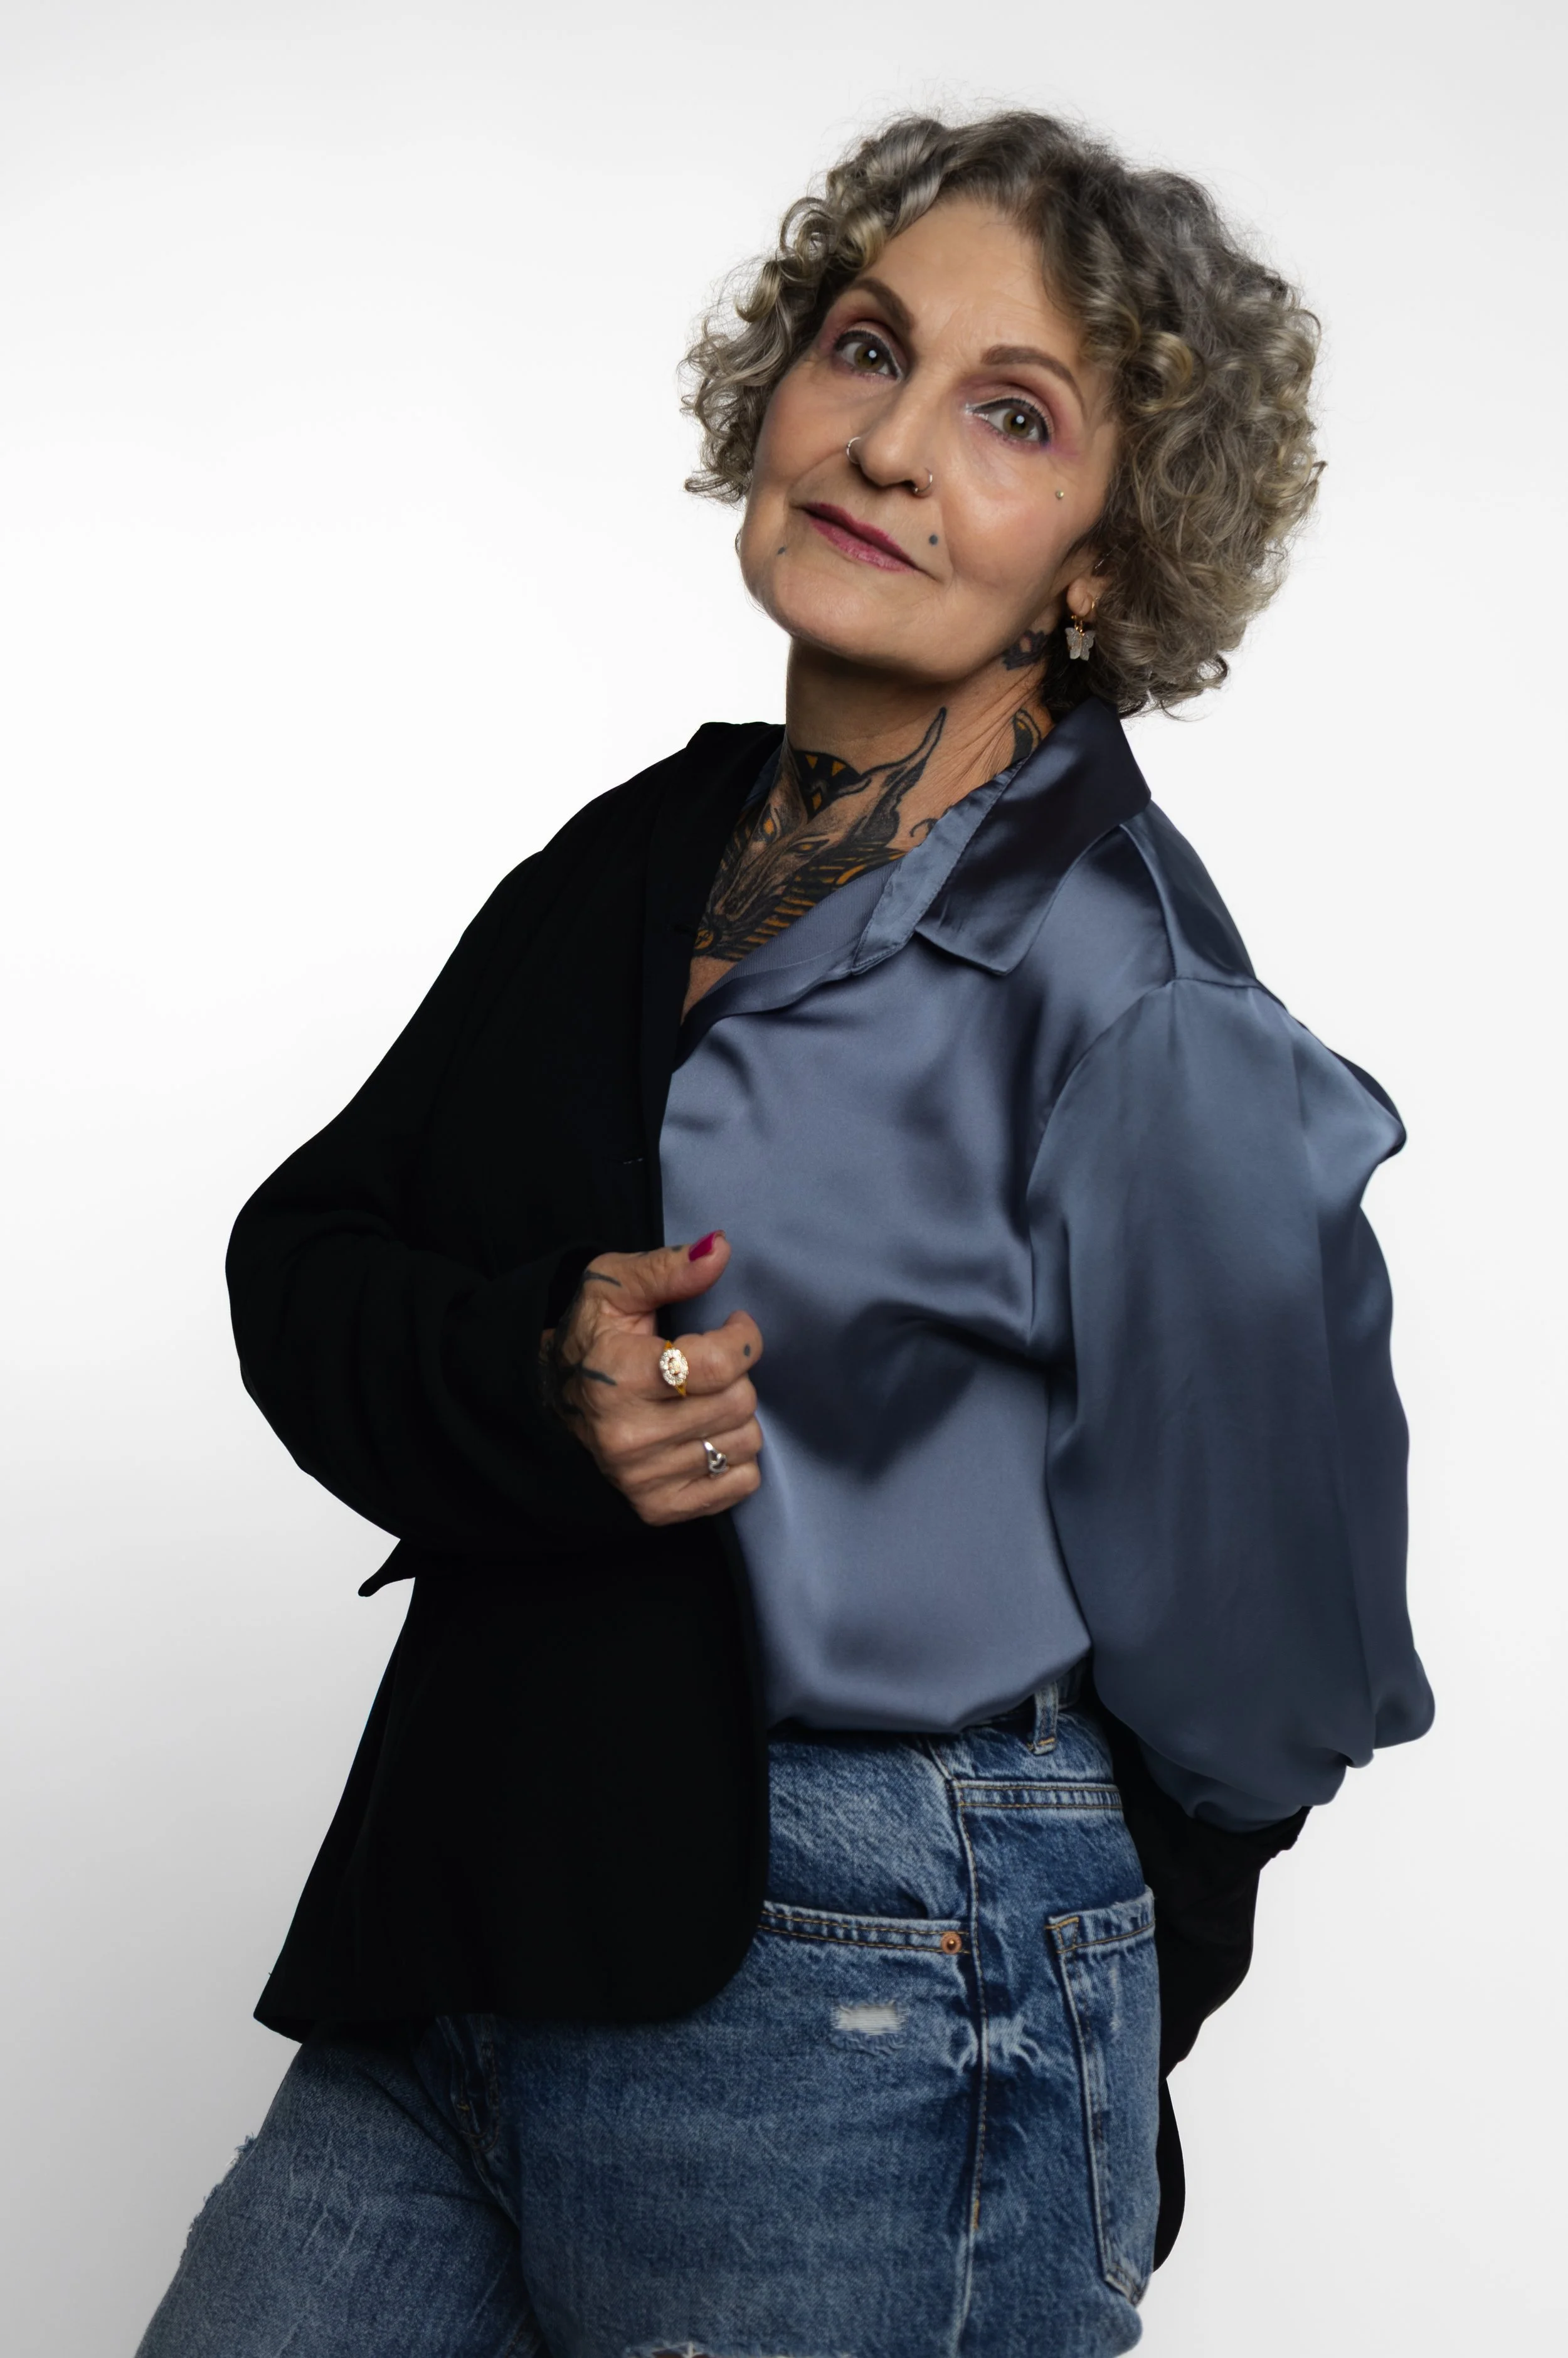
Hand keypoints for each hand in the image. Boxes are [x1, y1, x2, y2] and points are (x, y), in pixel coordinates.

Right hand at [544, 1234, 762, 1525]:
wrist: (552, 1405)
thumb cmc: (591, 1340)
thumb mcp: (614, 1289)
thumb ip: (668, 1268)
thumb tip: (722, 1249)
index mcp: (618, 1376)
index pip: (718, 1363)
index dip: (743, 1338)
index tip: (734, 1326)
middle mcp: (628, 1435)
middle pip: (738, 1402)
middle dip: (737, 1375)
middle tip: (712, 1365)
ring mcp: (643, 1478)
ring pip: (744, 1443)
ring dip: (737, 1416)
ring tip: (706, 1399)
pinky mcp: (657, 1508)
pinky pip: (740, 1484)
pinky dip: (736, 1458)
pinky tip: (706, 1435)